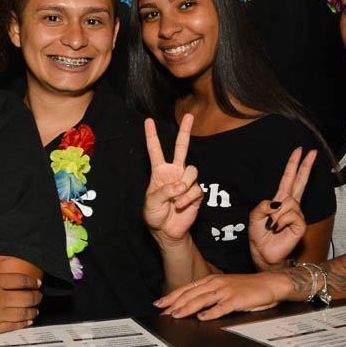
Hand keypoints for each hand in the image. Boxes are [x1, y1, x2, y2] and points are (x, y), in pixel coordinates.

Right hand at [0, 262, 41, 337]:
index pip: (18, 280)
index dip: (30, 282)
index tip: (36, 283)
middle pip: (25, 297)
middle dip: (35, 296)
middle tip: (39, 296)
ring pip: (21, 313)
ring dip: (32, 310)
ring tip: (36, 310)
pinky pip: (12, 326)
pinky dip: (22, 323)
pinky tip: (26, 321)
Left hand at [144, 115, 203, 245]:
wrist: (167, 231)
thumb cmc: (154, 215)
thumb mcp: (151, 202)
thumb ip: (164, 191)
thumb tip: (181, 185)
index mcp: (159, 172)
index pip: (155, 150)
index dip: (151, 135)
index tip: (148, 121)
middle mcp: (174, 172)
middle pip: (181, 148)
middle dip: (185, 131)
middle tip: (189, 115)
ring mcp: (186, 181)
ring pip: (192, 170)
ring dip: (183, 186)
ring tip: (175, 200)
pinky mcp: (197, 192)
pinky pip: (196, 189)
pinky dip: (187, 198)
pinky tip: (181, 205)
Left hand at [154, 272, 293, 319]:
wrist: (270, 284)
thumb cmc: (246, 288)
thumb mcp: (224, 288)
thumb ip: (209, 295)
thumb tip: (192, 306)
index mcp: (211, 280)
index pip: (187, 288)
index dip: (172, 296)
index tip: (159, 304)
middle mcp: (216, 283)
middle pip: (191, 294)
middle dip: (175, 304)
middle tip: (163, 313)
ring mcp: (226, 291)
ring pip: (202, 299)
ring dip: (188, 307)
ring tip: (177, 315)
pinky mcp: (237, 299)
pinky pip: (222, 307)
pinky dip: (211, 312)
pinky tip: (202, 317)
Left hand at [249, 148, 316, 269]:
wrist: (263, 252)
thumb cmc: (259, 234)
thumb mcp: (255, 215)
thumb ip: (263, 205)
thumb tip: (278, 203)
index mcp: (279, 200)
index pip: (289, 179)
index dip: (294, 165)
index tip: (300, 151)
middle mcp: (290, 205)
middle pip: (300, 182)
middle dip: (305, 166)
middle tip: (311, 152)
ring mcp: (297, 214)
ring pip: (288, 203)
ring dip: (276, 214)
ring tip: (272, 225)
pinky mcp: (301, 225)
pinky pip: (291, 215)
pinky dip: (281, 221)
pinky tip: (278, 229)